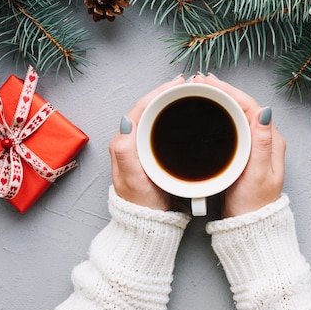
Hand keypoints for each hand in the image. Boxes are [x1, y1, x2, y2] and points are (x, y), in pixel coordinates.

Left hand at [108, 75, 184, 210]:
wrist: (147, 225)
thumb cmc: (141, 205)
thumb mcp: (132, 180)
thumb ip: (125, 152)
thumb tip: (126, 122)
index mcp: (124, 143)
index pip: (140, 108)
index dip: (158, 93)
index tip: (176, 85)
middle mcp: (129, 142)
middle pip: (147, 108)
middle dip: (165, 93)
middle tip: (186, 84)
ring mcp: (140, 147)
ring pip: (154, 116)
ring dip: (169, 102)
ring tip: (186, 93)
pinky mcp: (150, 154)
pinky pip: (159, 127)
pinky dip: (172, 116)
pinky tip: (184, 116)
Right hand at [197, 74, 285, 217]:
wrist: (249, 227)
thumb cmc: (254, 204)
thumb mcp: (258, 174)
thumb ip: (262, 142)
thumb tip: (264, 111)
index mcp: (270, 141)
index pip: (249, 105)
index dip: (228, 90)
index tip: (208, 82)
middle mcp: (263, 139)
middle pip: (242, 105)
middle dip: (221, 90)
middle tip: (199, 81)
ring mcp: (253, 145)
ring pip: (235, 113)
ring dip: (218, 99)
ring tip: (200, 90)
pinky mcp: (242, 153)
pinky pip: (230, 125)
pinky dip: (217, 114)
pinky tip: (206, 112)